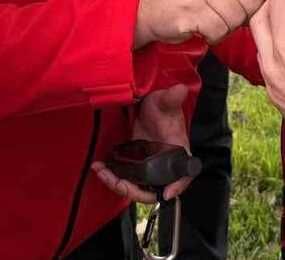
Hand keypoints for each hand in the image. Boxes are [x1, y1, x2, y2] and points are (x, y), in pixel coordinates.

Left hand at [91, 84, 193, 202]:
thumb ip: (171, 98)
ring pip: (136, 188)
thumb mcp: (165, 102)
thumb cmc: (161, 107)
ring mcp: (149, 169)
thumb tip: (180, 89)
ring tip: (102, 172)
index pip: (184, 175)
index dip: (178, 186)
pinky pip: (125, 180)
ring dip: (119, 185)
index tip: (166, 193)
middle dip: (135, 191)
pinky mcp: (136, 168)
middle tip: (118, 183)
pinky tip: (100, 167)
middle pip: (154, 189)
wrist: (147, 109)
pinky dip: (113, 178)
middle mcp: (165, 167)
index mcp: (178, 154)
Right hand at [137, 0, 284, 46]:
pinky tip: (202, 24)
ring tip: (211, 14)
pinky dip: (213, 34)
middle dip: (242, 13)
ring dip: (227, 25)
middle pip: (253, 0)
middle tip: (223, 8)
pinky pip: (220, 30)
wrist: (149, 4)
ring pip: (237, 18)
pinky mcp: (191, 10)